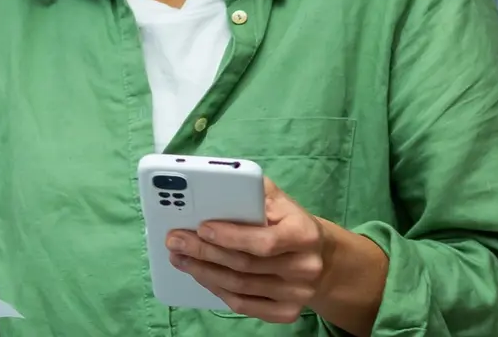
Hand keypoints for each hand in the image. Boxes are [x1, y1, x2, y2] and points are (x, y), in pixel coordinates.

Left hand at [166, 177, 328, 323]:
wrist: (322, 258)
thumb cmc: (291, 223)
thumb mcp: (280, 201)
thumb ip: (253, 191)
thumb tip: (214, 186)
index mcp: (304, 235)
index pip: (264, 241)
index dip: (230, 237)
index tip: (201, 228)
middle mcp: (304, 268)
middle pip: (245, 265)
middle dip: (204, 252)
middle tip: (175, 241)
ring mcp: (296, 295)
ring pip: (240, 287)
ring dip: (203, 272)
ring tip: (180, 257)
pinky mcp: (286, 313)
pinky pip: (244, 306)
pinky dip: (217, 290)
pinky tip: (200, 275)